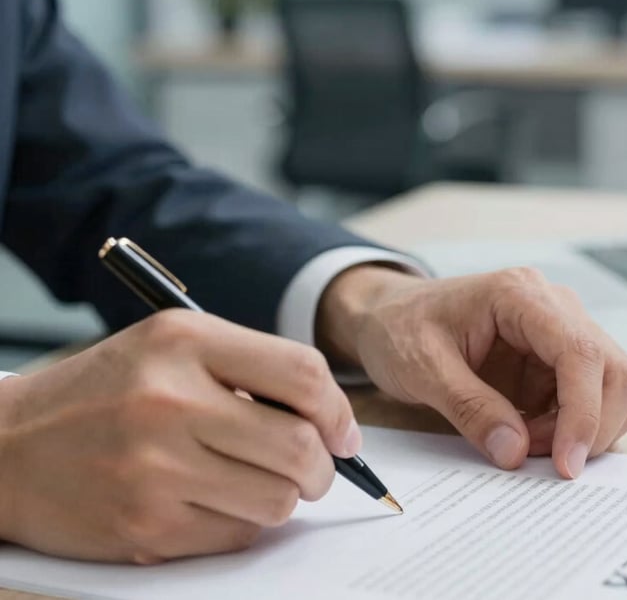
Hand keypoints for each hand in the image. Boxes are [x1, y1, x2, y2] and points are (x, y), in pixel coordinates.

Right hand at [0, 310, 359, 562]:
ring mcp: (156, 470)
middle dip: (325, 465)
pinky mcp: (146, 528)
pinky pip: (237, 536)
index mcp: (184, 341)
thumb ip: (249, 366)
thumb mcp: (171, 344)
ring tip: (260, 480)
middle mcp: (171, 401)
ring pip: (278, 500)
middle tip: (317, 466)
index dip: (338, 409)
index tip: (343, 431)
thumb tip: (330, 418)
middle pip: (299, 446)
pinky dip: (245, 523)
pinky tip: (218, 500)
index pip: (302, 373)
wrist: (10, 447)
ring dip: (287, 496)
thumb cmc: (106, 389)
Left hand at [318, 266, 626, 479]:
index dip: (584, 412)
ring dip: (580, 429)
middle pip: (613, 369)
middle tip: (537, 456)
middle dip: (588, 425)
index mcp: (519, 294)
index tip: (565, 463)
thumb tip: (514, 452)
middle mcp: (552, 306)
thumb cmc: (400, 327)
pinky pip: (588, 399)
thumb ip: (469, 407)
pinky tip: (526, 434)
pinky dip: (569, 428)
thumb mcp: (421, 367)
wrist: (387, 316)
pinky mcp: (554, 359)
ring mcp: (558, 331)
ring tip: (523, 442)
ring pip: (611, 387)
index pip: (580, 351)